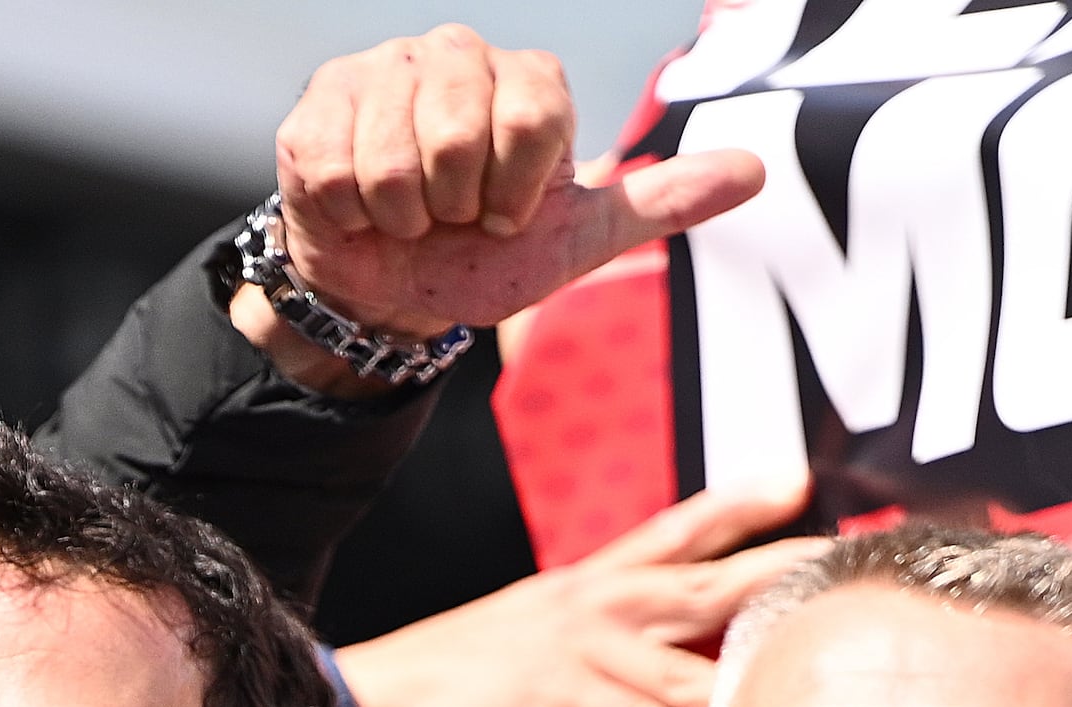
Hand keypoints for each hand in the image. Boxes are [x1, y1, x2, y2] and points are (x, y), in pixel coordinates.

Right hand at [265, 25, 764, 348]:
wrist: (388, 288)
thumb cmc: (481, 255)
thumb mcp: (574, 241)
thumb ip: (658, 203)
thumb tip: (752, 172)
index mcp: (528, 79)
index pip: (531, 123)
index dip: (512, 194)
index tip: (505, 214)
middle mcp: (458, 53)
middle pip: (458, 135)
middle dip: (452, 207)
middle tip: (449, 216)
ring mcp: (384, 69)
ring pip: (391, 157)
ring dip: (398, 216)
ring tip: (404, 216)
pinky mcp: (319, 101)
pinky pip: (332, 169)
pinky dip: (349, 213)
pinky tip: (359, 208)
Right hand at [334, 481, 809, 706]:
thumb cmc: (445, 694)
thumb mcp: (538, 676)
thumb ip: (606, 701)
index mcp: (588, 587)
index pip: (678, 531)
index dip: (741, 505)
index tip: (798, 481)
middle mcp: (598, 607)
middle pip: (715, 581)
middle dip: (790, 570)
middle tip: (859, 560)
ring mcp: (586, 655)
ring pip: (697, 658)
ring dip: (766, 668)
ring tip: (835, 674)